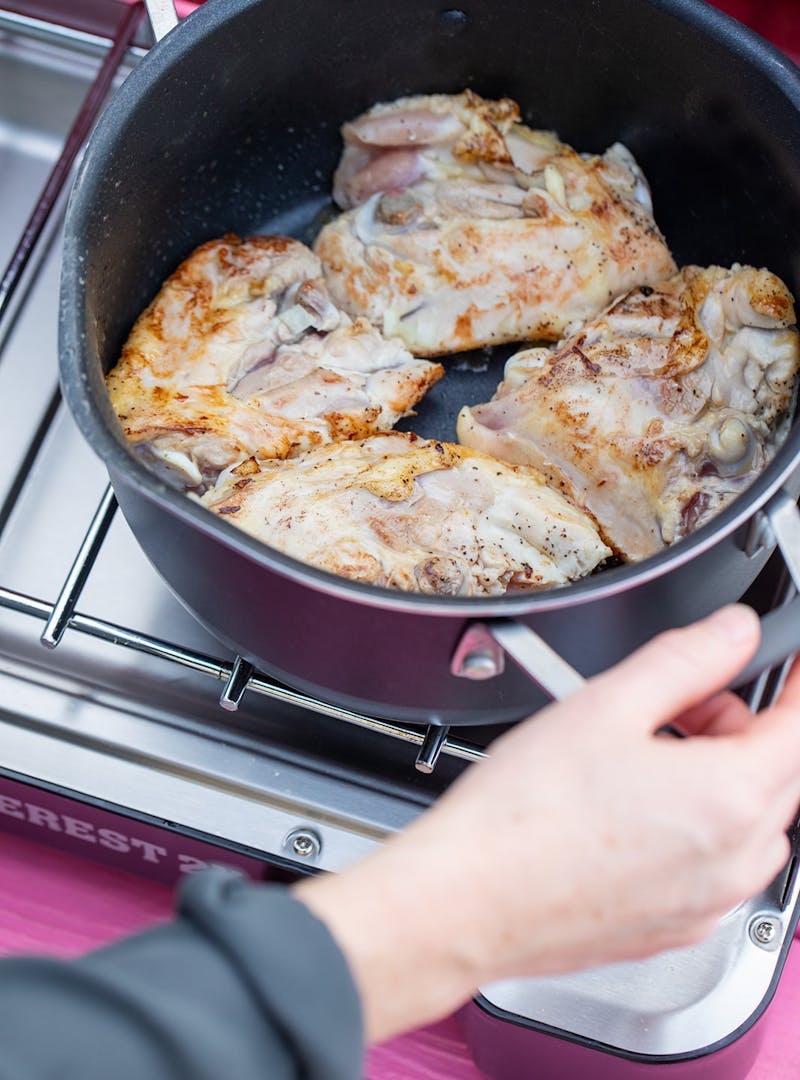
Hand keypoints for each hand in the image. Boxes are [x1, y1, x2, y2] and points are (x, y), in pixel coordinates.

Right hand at [296, 605, 799, 1042]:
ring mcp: (710, 901)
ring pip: (749, 819)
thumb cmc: (524, 816)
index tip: (787, 659)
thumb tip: (733, 631)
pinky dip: (695, 823)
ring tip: (642, 753)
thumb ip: (687, 657)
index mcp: (730, 798)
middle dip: (741, 724)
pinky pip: (716, 862)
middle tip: (680, 700)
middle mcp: (736, 860)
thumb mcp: (607, 704)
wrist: (467, 901)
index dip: (796, 680)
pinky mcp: (678, 926)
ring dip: (719, 773)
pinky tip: (628, 807)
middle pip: (779, 770)